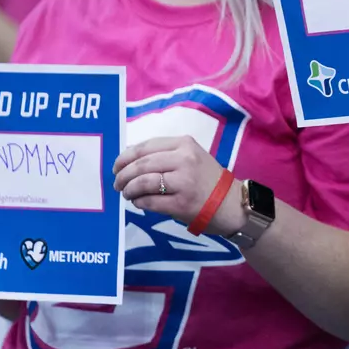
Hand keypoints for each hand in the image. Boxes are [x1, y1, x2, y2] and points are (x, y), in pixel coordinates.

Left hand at [112, 136, 238, 232]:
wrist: (231, 203)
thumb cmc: (207, 180)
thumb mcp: (191, 157)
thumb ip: (165, 155)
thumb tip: (130, 160)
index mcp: (184, 144)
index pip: (145, 147)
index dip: (125, 157)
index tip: (116, 167)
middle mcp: (184, 159)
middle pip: (141, 164)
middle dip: (123, 175)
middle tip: (117, 183)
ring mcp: (183, 181)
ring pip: (143, 182)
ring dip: (129, 189)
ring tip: (127, 194)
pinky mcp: (182, 203)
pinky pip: (150, 201)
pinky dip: (139, 202)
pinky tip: (139, 203)